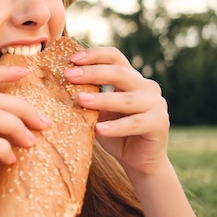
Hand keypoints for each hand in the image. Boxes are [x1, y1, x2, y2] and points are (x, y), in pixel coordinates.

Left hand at [64, 47, 169, 179]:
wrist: (139, 161)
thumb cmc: (114, 132)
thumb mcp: (99, 111)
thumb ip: (88, 96)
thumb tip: (57, 84)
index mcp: (131, 78)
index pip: (114, 57)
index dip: (94, 55)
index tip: (72, 59)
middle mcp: (146, 86)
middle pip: (120, 73)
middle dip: (92, 73)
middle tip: (68, 76)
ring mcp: (155, 104)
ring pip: (127, 99)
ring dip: (102, 99)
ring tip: (79, 100)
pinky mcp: (159, 123)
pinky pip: (135, 123)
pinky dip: (116, 127)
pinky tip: (98, 129)